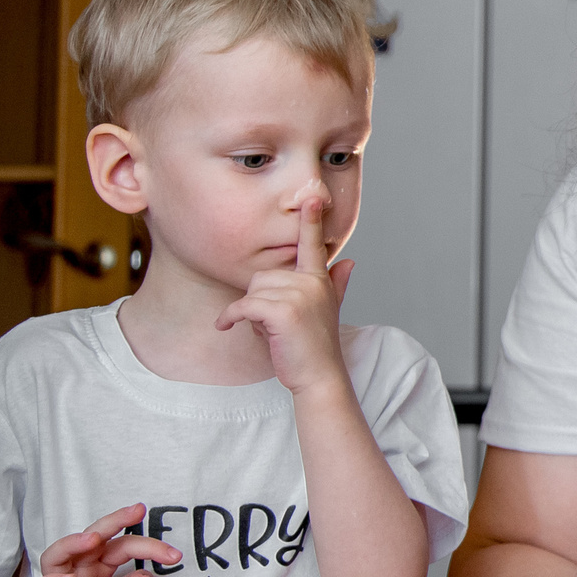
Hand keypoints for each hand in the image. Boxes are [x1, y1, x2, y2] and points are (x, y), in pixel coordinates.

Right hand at [28, 503, 181, 576]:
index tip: (175, 556)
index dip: (150, 547)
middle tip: (136, 511)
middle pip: (91, 536)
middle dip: (113, 521)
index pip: (125, 545)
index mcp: (102, 564)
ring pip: (56, 555)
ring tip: (93, 539)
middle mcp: (81, 568)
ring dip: (73, 543)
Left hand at [216, 182, 354, 395]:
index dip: (311, 221)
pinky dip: (230, 317)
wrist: (319, 377)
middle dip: (258, 300)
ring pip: (253, 290)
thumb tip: (349, 261)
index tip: (311, 198)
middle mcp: (311, 283)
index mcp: (319, 281)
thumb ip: (335, 283)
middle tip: (272, 324)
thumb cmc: (316, 346)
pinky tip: (227, 327)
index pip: (312, 245)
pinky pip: (243, 305)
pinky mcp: (282, 311)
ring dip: (248, 313)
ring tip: (267, 331)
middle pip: (263, 275)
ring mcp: (299, 295)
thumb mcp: (327, 310)